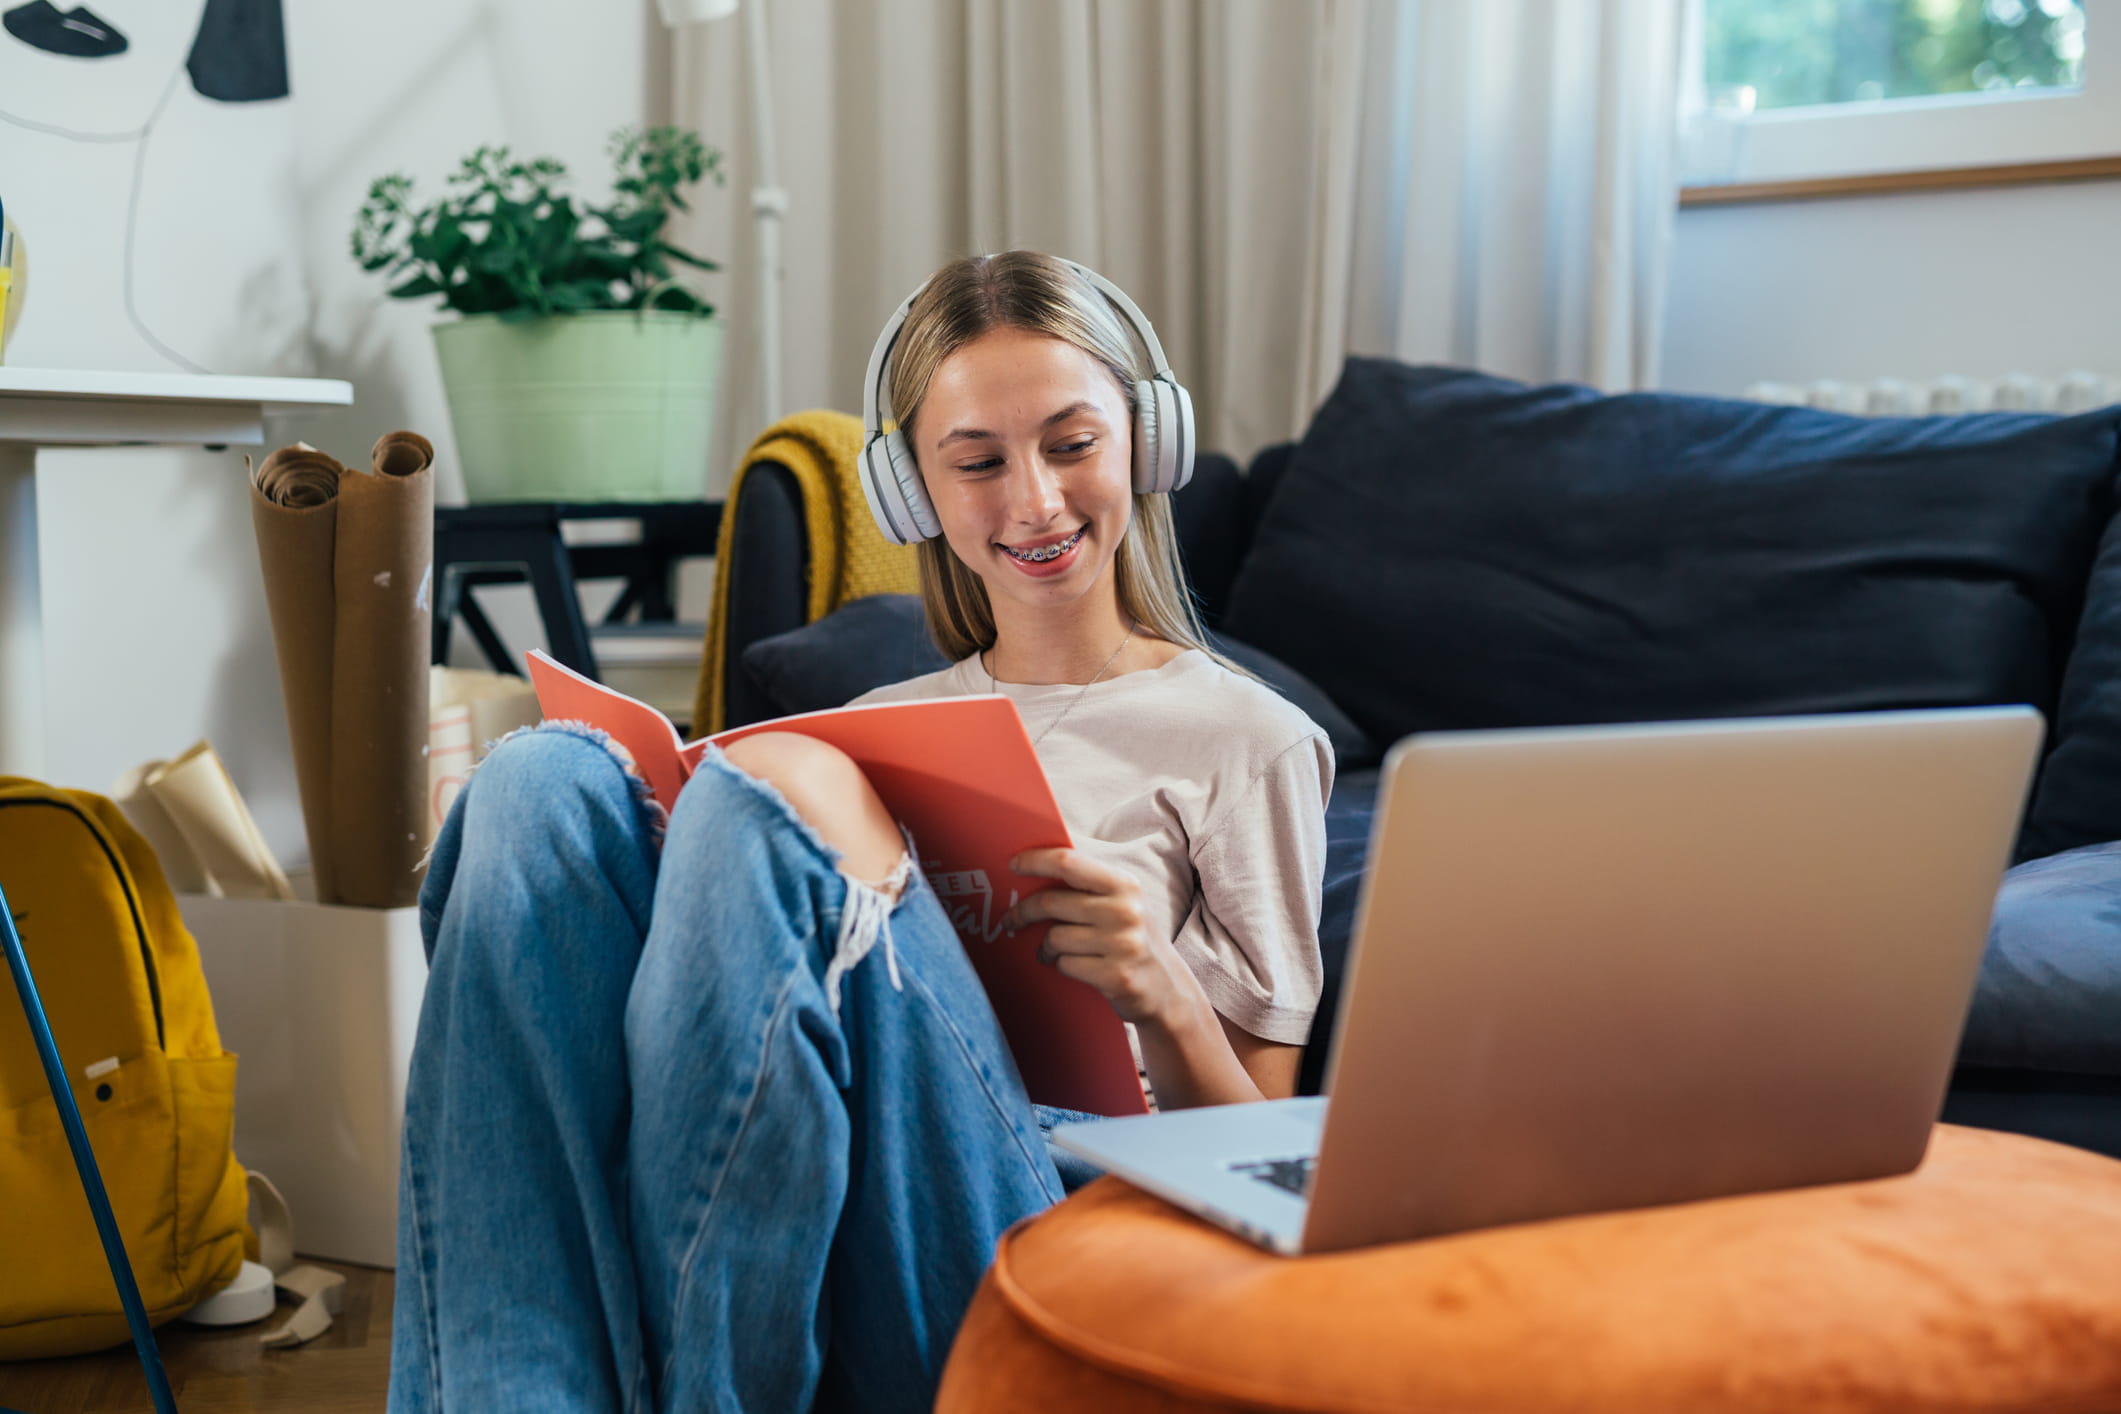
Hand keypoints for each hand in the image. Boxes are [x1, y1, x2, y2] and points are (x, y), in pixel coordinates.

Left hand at [1002, 847, 1192, 1025]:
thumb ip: (1090, 885)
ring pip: (1055, 937)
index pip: (1069, 862)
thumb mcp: (1125, 903)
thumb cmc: (1135, 940)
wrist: (1169, 991)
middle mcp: (1126, 911)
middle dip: (1023, 911)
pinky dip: (1061, 966)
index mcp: (1125, 885)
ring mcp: (1122, 945)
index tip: (1012, 864)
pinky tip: (1071, 965)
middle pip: (1052, 902)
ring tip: (1049, 950)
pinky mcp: (1116, 976)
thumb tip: (1037, 866)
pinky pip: (1066, 964)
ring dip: (1045, 947)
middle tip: (1011, 919)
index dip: (1035, 860)